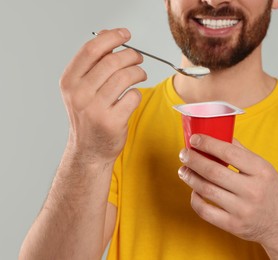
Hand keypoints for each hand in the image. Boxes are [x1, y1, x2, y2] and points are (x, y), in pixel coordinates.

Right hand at [60, 28, 146, 162]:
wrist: (89, 150)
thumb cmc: (89, 116)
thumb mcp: (82, 88)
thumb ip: (93, 63)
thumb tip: (109, 35)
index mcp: (69, 81)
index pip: (91, 50)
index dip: (112, 38)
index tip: (125, 35)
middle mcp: (79, 94)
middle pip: (112, 61)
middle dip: (131, 55)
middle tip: (138, 58)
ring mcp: (95, 109)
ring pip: (126, 77)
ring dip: (138, 72)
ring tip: (140, 75)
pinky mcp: (112, 121)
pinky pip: (133, 96)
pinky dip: (137, 93)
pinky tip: (132, 97)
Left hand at [178, 134, 277, 252]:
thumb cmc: (272, 191)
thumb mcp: (264, 168)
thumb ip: (241, 152)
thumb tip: (218, 135)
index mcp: (261, 171)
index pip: (229, 153)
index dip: (208, 144)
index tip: (194, 139)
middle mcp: (252, 191)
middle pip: (213, 171)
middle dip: (193, 160)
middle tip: (183, 154)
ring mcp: (242, 210)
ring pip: (206, 190)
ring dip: (190, 177)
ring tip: (184, 170)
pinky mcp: (233, 225)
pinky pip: (205, 211)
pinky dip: (195, 198)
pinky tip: (194, 190)